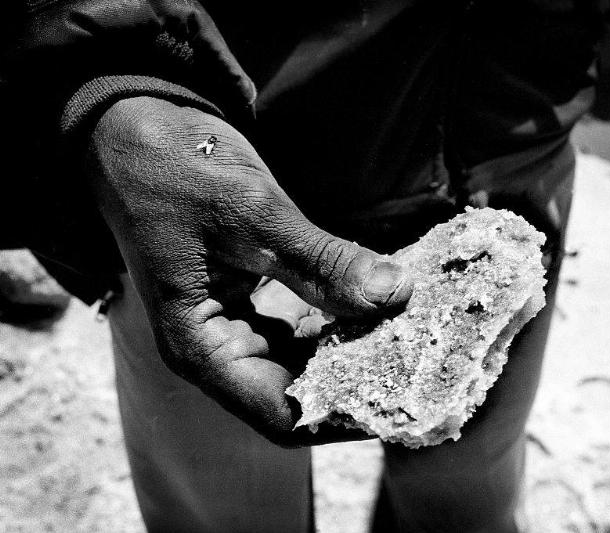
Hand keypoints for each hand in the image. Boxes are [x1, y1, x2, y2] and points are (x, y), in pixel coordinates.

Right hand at [87, 96, 412, 445]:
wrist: (134, 126)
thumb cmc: (175, 167)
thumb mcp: (254, 214)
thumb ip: (323, 262)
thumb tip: (395, 294)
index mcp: (199, 347)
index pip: (281, 413)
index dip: (342, 416)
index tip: (401, 397)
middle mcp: (214, 350)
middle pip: (296, 393)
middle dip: (356, 382)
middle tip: (419, 360)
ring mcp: (230, 328)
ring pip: (301, 363)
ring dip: (350, 351)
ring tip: (406, 334)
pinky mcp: (245, 303)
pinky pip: (299, 330)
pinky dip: (335, 322)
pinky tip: (373, 304)